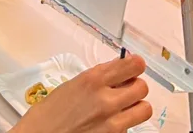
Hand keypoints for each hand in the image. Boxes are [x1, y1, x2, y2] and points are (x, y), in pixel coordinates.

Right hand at [11, 56, 151, 132]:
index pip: (133, 65)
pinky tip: (109, 124)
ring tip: (123, 109)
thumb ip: (97, 79)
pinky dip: (124, 125)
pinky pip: (130, 128)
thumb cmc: (48, 115)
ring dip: (136, 107)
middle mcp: (105, 100)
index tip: (133, 67)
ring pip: (144, 109)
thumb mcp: (71, 86)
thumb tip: (117, 73)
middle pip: (142, 87)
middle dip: (135, 87)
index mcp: (92, 80)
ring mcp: (112, 123)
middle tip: (126, 90)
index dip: (136, 66)